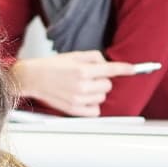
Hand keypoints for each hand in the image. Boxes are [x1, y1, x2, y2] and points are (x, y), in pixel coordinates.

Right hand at [12, 50, 135, 116]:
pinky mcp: (74, 110)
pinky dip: (93, 105)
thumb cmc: (52, 66)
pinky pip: (95, 111)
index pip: (111, 70)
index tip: (134, 69)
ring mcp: (78, 99)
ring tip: (82, 87)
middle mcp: (82, 85)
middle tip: (89, 77)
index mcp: (82, 70)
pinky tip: (83, 98)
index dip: (125, 69)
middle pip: (108, 85)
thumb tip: (108, 64)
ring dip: (97, 93)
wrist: (33, 78)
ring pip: (102, 98)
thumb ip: (94, 57)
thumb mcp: (74, 55)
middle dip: (102, 80)